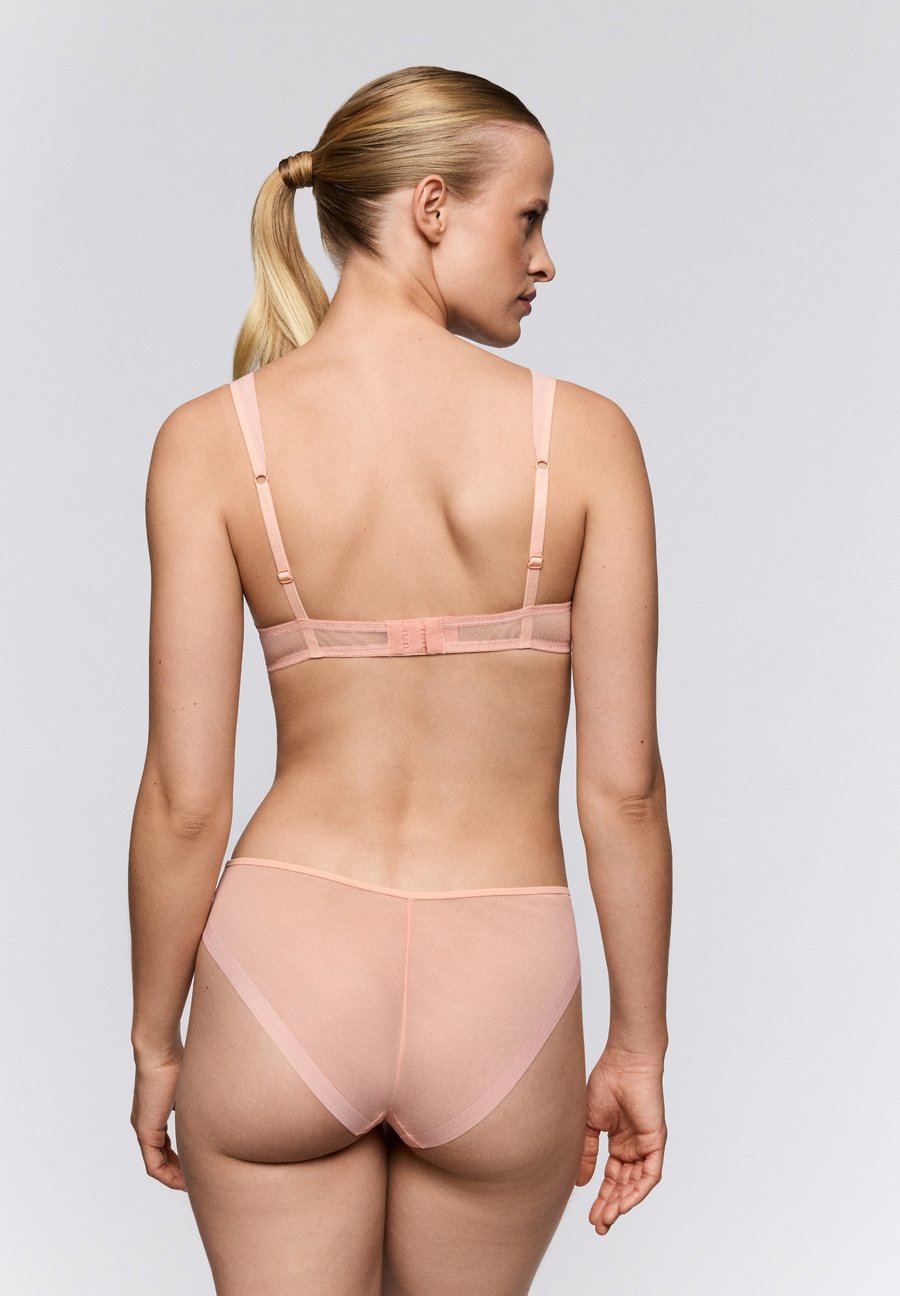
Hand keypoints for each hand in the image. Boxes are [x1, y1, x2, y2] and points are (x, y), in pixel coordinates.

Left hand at [130, 1046, 186, 1190]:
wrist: (159, 1051)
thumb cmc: (177, 1059)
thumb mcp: (192, 1086)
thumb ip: (198, 1099)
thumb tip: (223, 1098)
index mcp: (155, 1112)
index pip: (165, 1144)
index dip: (180, 1158)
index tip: (195, 1164)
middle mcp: (146, 1123)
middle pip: (160, 1158)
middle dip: (178, 1172)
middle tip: (196, 1181)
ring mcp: (144, 1128)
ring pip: (156, 1163)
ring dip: (173, 1177)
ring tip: (191, 1186)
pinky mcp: (145, 1131)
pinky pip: (153, 1164)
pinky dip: (167, 1175)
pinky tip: (182, 1181)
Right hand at [576, 1046, 665, 1234]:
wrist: (624, 1063)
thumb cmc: (605, 1083)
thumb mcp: (589, 1125)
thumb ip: (586, 1153)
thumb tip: (580, 1183)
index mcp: (618, 1141)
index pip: (612, 1177)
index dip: (601, 1197)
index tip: (590, 1217)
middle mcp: (633, 1147)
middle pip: (623, 1185)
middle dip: (610, 1207)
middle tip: (598, 1226)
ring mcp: (645, 1145)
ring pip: (636, 1184)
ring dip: (622, 1203)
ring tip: (606, 1219)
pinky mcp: (656, 1142)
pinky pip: (650, 1174)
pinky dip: (638, 1190)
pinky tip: (623, 1204)